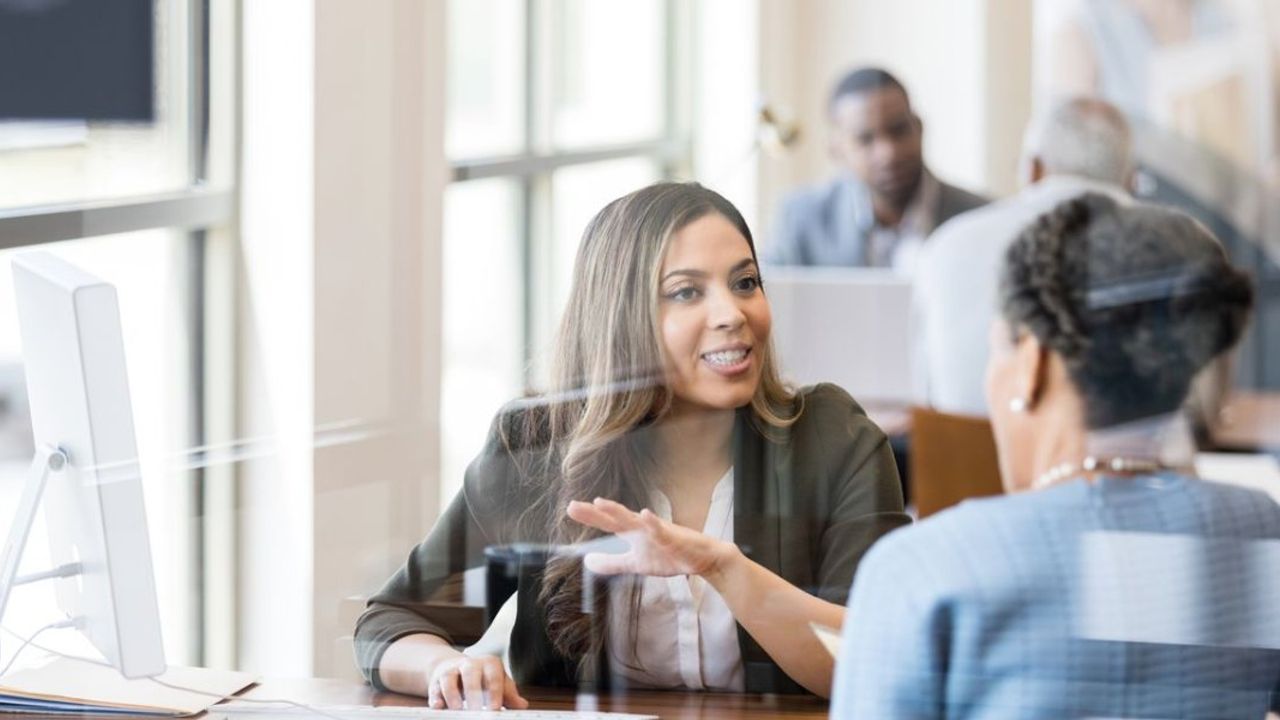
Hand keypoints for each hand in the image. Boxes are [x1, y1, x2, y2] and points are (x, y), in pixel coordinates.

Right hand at [426, 654, 527, 710]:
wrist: (458, 668)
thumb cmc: (484, 678)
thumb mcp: (499, 683)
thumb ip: (509, 694)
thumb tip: (522, 705)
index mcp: (489, 664)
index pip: (493, 677)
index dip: (494, 692)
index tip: (495, 708)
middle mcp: (469, 664)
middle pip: (470, 675)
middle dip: (473, 693)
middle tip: (476, 710)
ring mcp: (451, 671)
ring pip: (449, 678)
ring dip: (452, 695)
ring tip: (458, 709)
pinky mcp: (436, 680)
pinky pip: (434, 688)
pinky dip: (435, 698)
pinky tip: (438, 706)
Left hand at [566, 497, 737, 577]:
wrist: (702, 559)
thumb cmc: (669, 555)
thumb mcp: (635, 563)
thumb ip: (612, 562)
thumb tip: (587, 562)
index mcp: (633, 533)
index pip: (607, 523)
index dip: (590, 516)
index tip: (570, 509)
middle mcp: (642, 527)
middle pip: (615, 518)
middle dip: (595, 512)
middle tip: (573, 506)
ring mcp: (658, 530)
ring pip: (635, 519)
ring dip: (618, 511)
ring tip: (601, 503)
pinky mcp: (673, 538)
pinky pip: (661, 530)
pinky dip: (652, 523)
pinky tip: (644, 514)